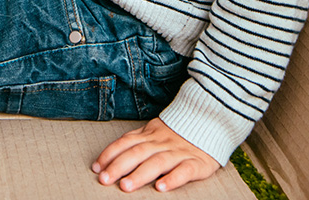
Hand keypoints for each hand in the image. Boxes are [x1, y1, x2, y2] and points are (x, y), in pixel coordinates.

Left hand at [92, 117, 219, 191]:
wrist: (211, 121)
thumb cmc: (178, 132)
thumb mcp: (155, 131)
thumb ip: (136, 141)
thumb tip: (110, 156)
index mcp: (150, 134)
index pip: (126, 142)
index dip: (110, 154)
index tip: (96, 167)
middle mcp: (162, 142)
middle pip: (137, 153)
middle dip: (119, 166)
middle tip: (105, 179)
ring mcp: (179, 152)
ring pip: (157, 162)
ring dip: (140, 174)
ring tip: (126, 186)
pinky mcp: (197, 162)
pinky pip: (184, 170)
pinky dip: (172, 179)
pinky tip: (161, 187)